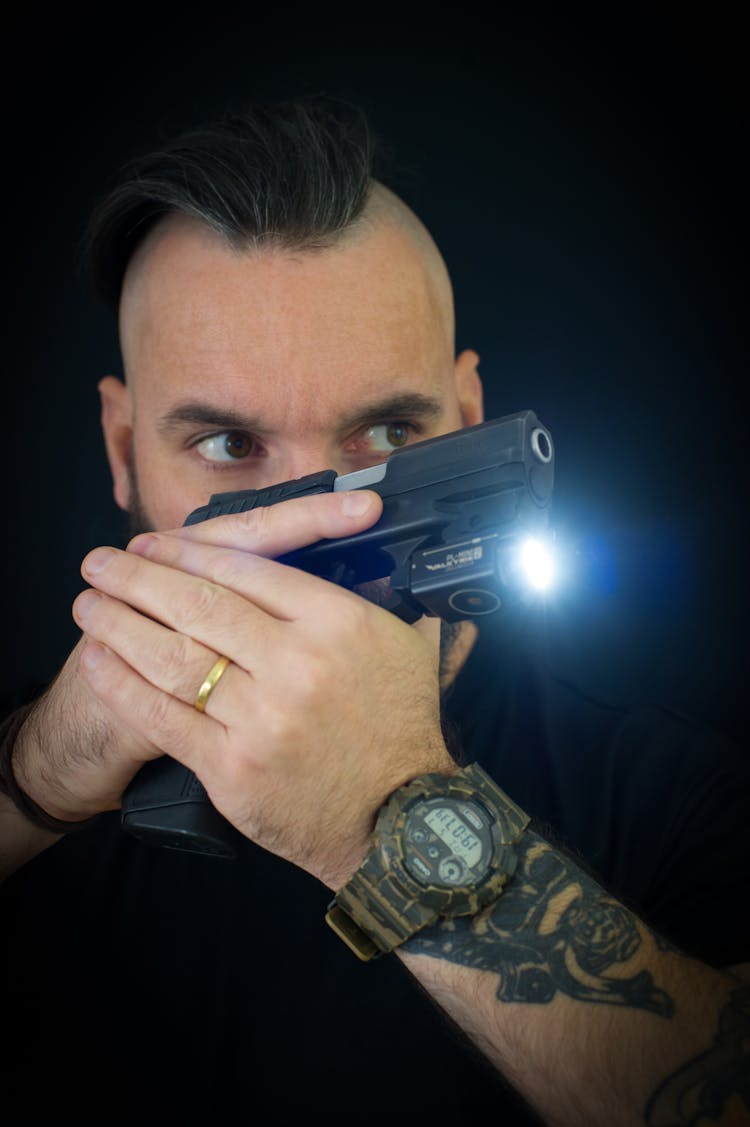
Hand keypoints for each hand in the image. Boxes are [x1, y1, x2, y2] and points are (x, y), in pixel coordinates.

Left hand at [72, 490, 453, 885]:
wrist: (399, 821)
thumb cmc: (401, 728)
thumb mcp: (407, 646)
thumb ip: (376, 593)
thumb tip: (357, 541)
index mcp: (340, 623)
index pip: (246, 569)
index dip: (187, 553)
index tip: (153, 545)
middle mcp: (299, 664)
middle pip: (199, 604)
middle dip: (138, 578)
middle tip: (100, 561)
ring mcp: (263, 718)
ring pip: (173, 657)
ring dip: (118, 624)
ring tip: (86, 605)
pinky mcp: (233, 768)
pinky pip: (163, 716)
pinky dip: (122, 685)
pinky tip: (96, 662)